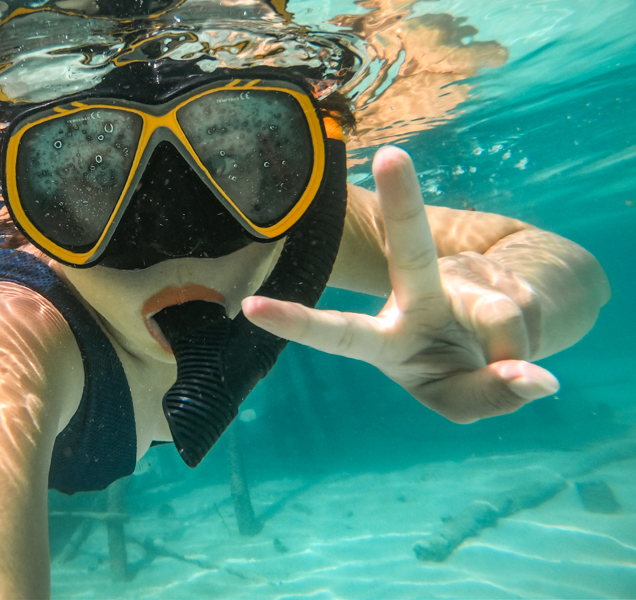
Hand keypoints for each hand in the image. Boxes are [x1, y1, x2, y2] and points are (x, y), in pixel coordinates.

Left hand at [242, 146, 558, 423]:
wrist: (507, 343)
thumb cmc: (457, 372)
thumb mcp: (458, 400)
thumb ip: (486, 396)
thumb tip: (537, 378)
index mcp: (383, 340)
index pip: (337, 332)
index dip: (297, 323)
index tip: (251, 307)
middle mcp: (417, 300)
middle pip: (413, 250)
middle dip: (405, 204)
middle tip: (392, 152)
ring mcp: (465, 283)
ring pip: (502, 314)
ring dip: (514, 357)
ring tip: (514, 371)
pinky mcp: (509, 279)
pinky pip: (531, 325)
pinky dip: (533, 358)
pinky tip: (525, 351)